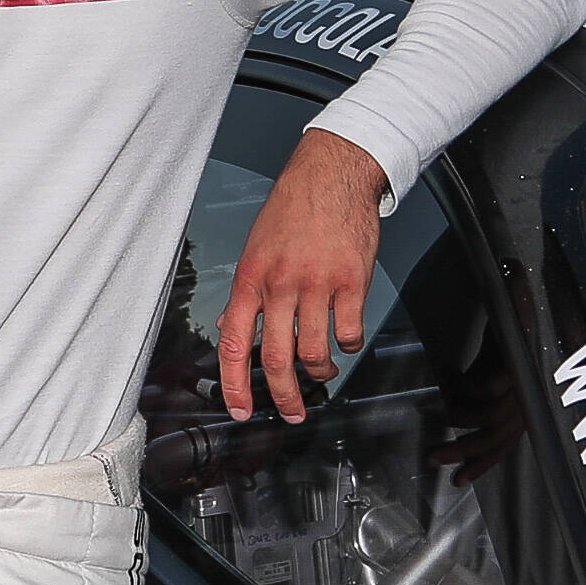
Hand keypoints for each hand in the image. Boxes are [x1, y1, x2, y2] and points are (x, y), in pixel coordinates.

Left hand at [216, 129, 387, 423]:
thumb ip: (250, 290)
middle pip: (277, 358)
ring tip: (322, 372)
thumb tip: (233, 330)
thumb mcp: (257, 247)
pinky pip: (348, 332)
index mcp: (252, 277)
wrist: (333, 172)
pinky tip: (345, 339)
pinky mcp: (352, 281)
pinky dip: (348, 345)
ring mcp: (318, 283)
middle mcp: (281, 283)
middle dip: (284, 396)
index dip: (234, 383)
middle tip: (292, 412)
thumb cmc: (294, 207)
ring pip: (315, 352)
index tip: (240, 409)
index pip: (233, 342)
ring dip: (320, 372)